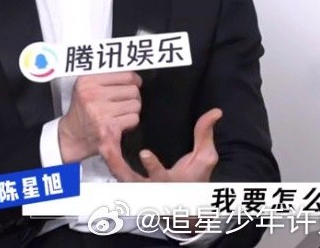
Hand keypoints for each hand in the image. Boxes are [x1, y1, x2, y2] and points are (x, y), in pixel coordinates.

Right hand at [57, 71, 141, 162]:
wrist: (72, 137)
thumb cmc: (83, 112)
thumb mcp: (87, 87)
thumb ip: (108, 78)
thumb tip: (135, 78)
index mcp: (87, 81)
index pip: (126, 75)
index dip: (134, 80)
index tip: (134, 84)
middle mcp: (92, 95)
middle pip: (133, 90)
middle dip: (132, 98)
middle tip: (122, 104)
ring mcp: (99, 112)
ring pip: (135, 105)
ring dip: (131, 112)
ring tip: (118, 115)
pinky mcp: (107, 129)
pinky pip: (134, 119)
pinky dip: (130, 125)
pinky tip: (119, 125)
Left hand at [100, 108, 222, 181]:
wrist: (182, 206)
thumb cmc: (194, 179)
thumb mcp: (204, 158)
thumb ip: (205, 135)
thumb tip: (216, 111)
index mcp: (169, 183)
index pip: (160, 177)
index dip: (153, 167)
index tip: (144, 153)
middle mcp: (149, 189)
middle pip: (128, 180)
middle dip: (116, 163)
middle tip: (106, 144)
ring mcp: (136, 188)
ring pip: (117, 175)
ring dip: (108, 157)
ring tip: (103, 134)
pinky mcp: (127, 183)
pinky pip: (114, 170)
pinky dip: (108, 156)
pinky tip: (104, 138)